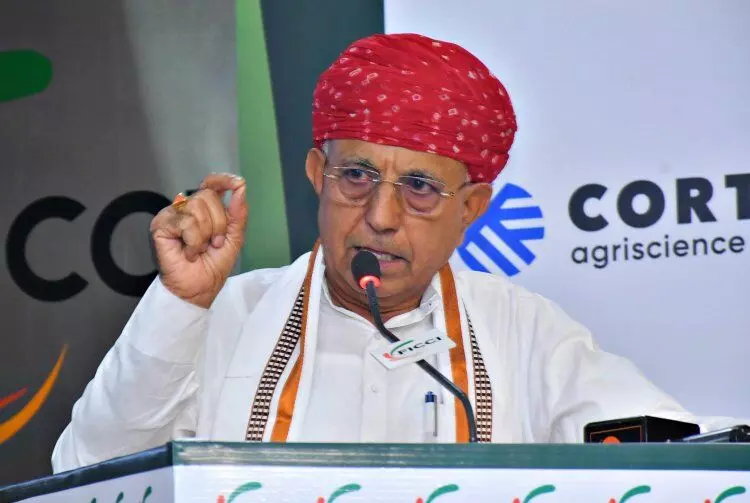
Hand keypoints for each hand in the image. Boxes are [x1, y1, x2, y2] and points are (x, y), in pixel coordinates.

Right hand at [150, 173, 247, 307]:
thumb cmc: (212, 266)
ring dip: (205, 235)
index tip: (238, 183)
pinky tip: (188, 252)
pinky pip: (186, 222)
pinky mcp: (160, 225)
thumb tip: (241, 188)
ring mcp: (172, 215)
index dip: (223, 180)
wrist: (198, 289)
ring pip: (197, 207)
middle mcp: (186, 208)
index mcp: (204, 209)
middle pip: (208, 196)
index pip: (210, 184)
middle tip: (213, 243)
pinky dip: (193, 241)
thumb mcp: (234, 238)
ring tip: (199, 249)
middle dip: (218, 224)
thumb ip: (238, 213)